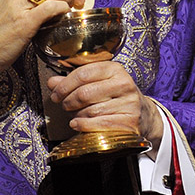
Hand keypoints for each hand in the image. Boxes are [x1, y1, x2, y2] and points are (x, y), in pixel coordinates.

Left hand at [46, 62, 164, 147]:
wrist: (143, 114)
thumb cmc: (115, 96)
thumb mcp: (98, 83)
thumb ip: (74, 82)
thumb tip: (52, 82)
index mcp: (114, 69)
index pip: (83, 74)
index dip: (64, 85)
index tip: (55, 94)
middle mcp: (124, 83)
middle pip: (84, 93)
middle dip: (68, 101)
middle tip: (64, 105)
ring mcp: (129, 102)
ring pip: (90, 110)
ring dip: (76, 115)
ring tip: (76, 115)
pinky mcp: (130, 121)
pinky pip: (99, 124)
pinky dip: (84, 126)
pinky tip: (77, 124)